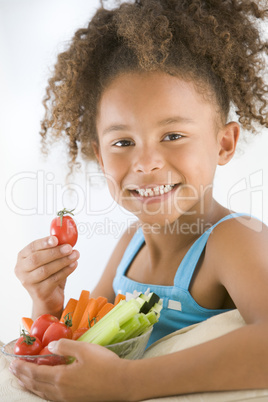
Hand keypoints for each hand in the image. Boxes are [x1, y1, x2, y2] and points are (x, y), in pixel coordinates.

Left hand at [10, 339, 129, 400]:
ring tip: (23, 379)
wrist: (122, 383)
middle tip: (13, 370)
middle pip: (36, 385)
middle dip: (22, 377)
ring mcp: (67, 399)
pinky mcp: (75, 401)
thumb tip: (51, 346)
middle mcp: (61, 392)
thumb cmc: (105, 364)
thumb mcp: (84, 349)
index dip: (23, 368)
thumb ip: (65, 346)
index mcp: (61, 378)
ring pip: (42, 393)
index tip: (13, 362)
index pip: (35, 373)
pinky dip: (41, 391)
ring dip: (30, 385)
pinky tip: (44, 388)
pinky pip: (51, 397)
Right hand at [14, 236, 79, 316]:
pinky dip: (65, 271)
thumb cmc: (49, 275)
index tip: (56, 239)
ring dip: (62, 261)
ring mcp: (28, 282)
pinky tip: (74, 265)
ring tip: (75, 255)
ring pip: (45, 270)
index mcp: (22, 257)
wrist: (49, 298)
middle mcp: (21, 270)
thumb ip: (54, 248)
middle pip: (37, 259)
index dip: (44, 242)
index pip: (32, 247)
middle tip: (69, 248)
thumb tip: (67, 237)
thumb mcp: (50, 260)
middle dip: (55, 252)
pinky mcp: (38, 292)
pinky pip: (53, 280)